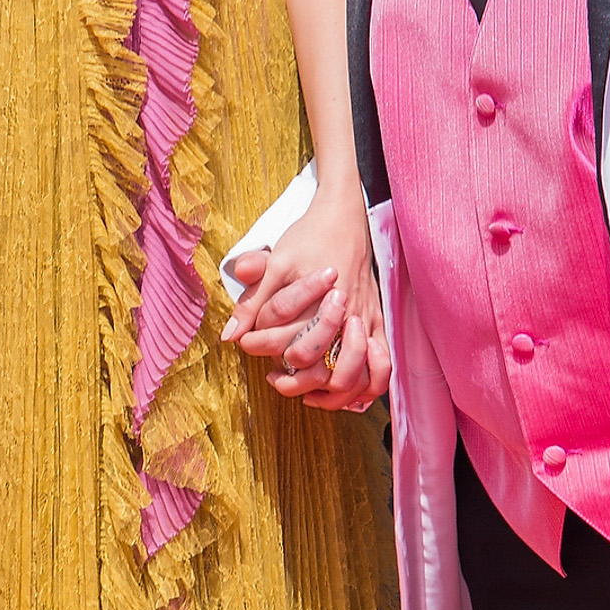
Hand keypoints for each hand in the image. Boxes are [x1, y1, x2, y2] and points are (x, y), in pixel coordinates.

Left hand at [221, 187, 389, 409]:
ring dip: (327, 392)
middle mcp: (345, 315)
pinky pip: (380, 368)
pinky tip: (338, 389)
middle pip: (319, 364)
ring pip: (352, 375)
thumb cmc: (308, 238)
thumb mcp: (275, 262)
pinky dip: (363, 387)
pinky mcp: (378, 323)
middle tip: (274, 373)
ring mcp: (365, 321)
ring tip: (303, 388)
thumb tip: (229, 336)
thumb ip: (252, 302)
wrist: (346, 217)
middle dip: (292, 376)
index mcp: (317, 300)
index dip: (261, 347)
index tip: (247, 344)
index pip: (287, 341)